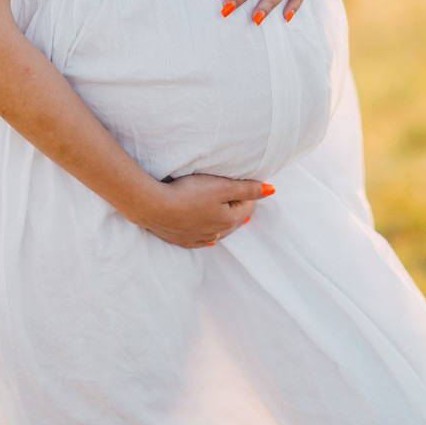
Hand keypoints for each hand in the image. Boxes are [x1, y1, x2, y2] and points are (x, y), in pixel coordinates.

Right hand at [132, 173, 274, 247]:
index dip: (249, 194)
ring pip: (218, 231)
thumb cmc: (188, 193)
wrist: (153, 206)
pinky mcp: (181, 239)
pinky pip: (200, 239)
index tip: (249, 185)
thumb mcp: (221, 186)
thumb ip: (247, 188)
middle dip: (240, 210)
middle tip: (245, 202)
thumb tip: (272, 190)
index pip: (247, 207)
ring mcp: (197, 238)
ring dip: (225, 223)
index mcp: (228, 220)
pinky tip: (209, 237)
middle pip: (234, 221)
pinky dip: (207, 234)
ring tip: (230, 217)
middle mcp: (215, 233)